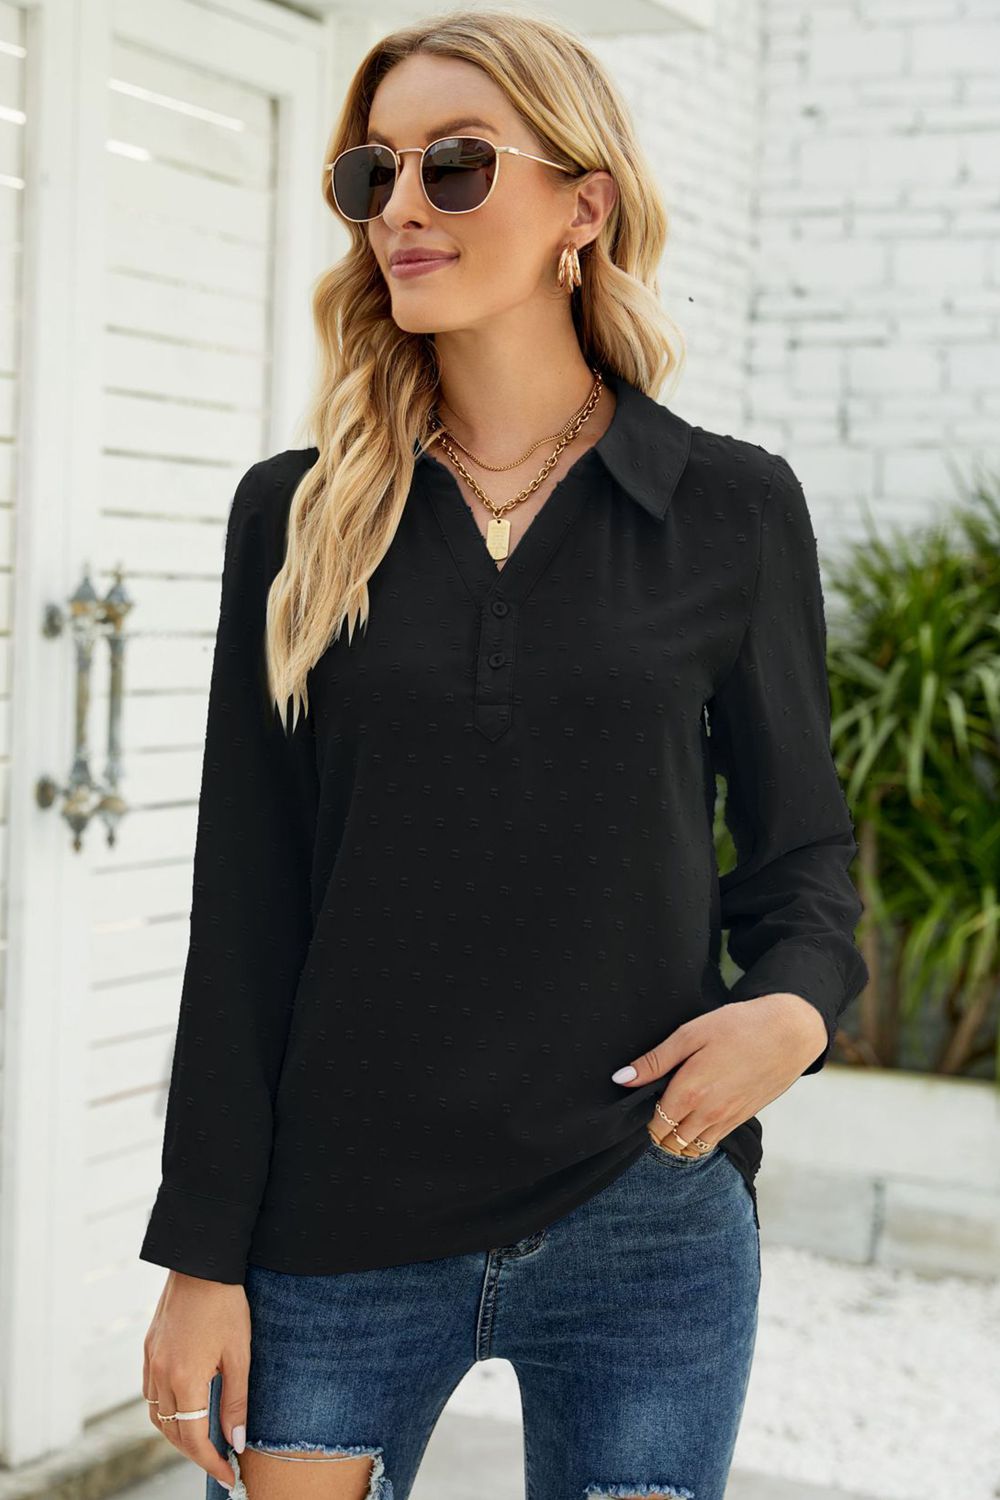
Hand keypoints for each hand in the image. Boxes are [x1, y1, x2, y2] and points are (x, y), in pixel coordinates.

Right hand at [142, 1270, 250, 1492]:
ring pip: (157, 1416)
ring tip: (204, 1441)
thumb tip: (238, 1440)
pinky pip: (150, 1394)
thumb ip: (236, 1400)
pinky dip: (166, 1410)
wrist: (200, 1262)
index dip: (211, 1462)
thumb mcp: (240, 1354)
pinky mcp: (148, 1349)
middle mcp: (160, 1375)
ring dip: (177, 1433)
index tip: (230, 1475)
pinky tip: (184, 1408)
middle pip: (172, 1432)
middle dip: (195, 1453)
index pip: (193, 1438)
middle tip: (220, 1462)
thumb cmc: (226, 1305)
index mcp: (184, 1379)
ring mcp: (150, 1362)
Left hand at [611, 992, 828, 1155]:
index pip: (654, 1126)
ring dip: (676, 1139)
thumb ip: (655, 1061)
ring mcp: (727, 1120)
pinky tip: (693, 1118)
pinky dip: (696, 1139)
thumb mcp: (690, 1034)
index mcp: (690, 1092)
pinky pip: (711, 1144)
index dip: (642, 1119)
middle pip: (669, 1143)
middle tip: (653, 1108)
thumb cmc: (737, 1026)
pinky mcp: (742, 1119)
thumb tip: (622, 1079)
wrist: (788, 1033)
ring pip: (690, 1149)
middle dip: (657, 1131)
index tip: (641, 1102)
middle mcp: (708, 1114)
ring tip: (671, 1115)